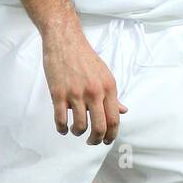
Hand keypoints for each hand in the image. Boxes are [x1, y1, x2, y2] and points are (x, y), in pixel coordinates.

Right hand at [42, 23, 126, 144]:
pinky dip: (62, 129)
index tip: (106, 140)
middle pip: (99, 127)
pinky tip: (63, 128)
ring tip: (76, 131)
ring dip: (78, 133)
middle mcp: (94, 92)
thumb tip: (123, 111)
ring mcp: (76, 93)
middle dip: (96, 140)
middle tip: (92, 142)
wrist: (65, 41)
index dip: (111, 135)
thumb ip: (113, 96)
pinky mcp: (58, 94)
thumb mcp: (105, 75)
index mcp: (109, 88)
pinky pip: (60, 119)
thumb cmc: (85, 57)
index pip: (114, 119)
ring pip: (80, 126)